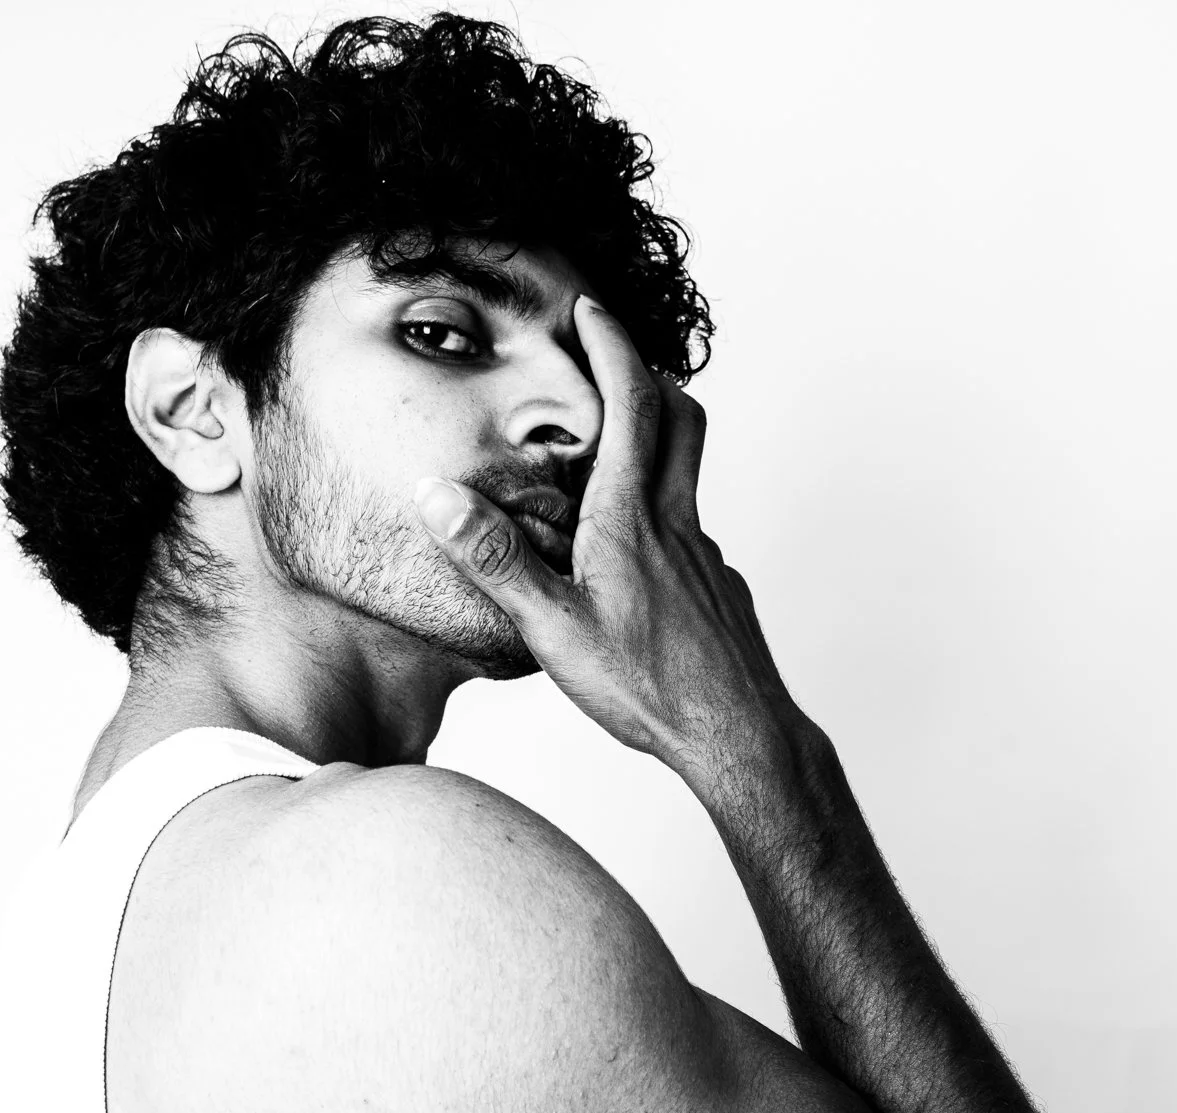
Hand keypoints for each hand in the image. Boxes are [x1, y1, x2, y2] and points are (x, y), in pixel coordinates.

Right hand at [412, 297, 799, 786]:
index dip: (613, 347)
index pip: (633, 404)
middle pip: (682, 421)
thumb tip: (438, 498)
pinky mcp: (721, 595)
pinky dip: (663, 524)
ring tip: (607, 468)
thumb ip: (496, 562)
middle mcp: (677, 527)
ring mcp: (707, 560)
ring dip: (655, 452)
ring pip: (687, 482)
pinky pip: (692, 539)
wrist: (738, 736)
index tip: (592, 312)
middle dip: (649, 378)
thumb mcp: (553, 629)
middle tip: (615, 364)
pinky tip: (634, 570)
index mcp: (632, 520)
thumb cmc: (649, 688)